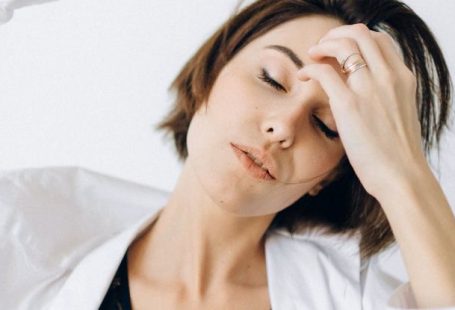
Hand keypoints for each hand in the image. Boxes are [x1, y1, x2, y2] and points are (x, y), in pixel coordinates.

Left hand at [297, 23, 425, 198]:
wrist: (401, 176)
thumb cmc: (398, 152)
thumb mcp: (399, 113)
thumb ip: (386, 95)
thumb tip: (367, 91)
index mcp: (402, 78)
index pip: (379, 40)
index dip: (356, 39)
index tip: (340, 49)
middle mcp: (388, 76)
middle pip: (360, 34)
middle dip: (336, 35)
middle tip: (321, 48)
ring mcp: (369, 88)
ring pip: (343, 45)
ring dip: (322, 45)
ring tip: (312, 56)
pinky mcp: (349, 104)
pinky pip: (324, 72)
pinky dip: (309, 68)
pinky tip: (302, 76)